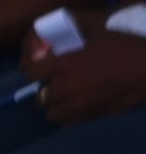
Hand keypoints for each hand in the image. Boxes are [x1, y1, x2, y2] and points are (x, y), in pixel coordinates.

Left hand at [23, 22, 145, 123]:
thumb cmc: (121, 44)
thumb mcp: (92, 28)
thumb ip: (64, 31)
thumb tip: (45, 38)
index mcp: (62, 64)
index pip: (30, 73)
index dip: (32, 70)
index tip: (39, 68)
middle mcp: (67, 87)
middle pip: (40, 98)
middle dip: (43, 90)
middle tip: (53, 84)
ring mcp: (81, 105)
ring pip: (53, 115)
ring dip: (54, 106)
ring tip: (63, 97)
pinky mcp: (96, 116)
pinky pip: (71, 124)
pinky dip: (69, 118)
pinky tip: (77, 107)